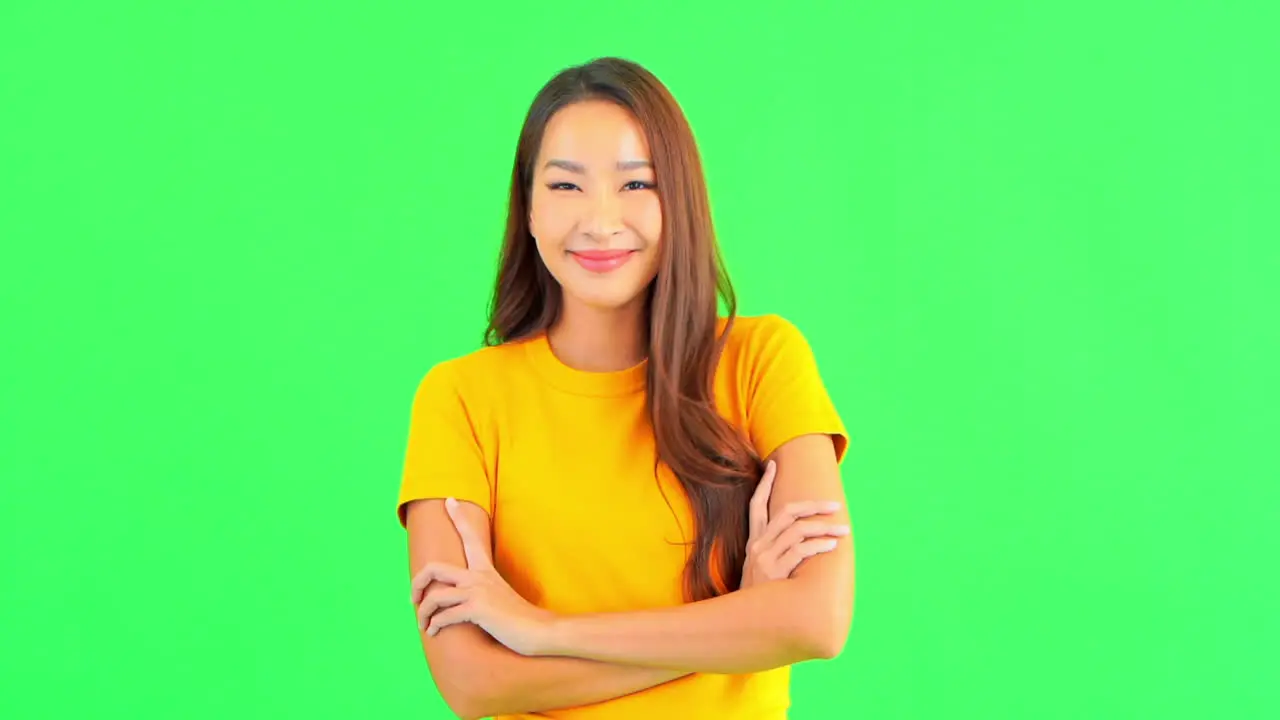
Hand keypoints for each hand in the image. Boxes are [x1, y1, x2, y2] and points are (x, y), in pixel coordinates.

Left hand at [410, 497, 556, 655]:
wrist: (538, 630)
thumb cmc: (519, 618)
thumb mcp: (499, 595)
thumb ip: (483, 591)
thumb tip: (463, 599)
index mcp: (485, 570)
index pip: (470, 537)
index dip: (458, 517)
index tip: (449, 500)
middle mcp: (479, 576)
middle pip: (435, 568)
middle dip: (417, 583)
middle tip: (413, 599)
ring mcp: (478, 592)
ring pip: (434, 596)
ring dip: (423, 613)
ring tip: (424, 625)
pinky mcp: (478, 609)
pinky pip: (445, 616)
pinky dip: (435, 625)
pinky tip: (436, 631)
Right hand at [741, 460, 848, 588]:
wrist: (746, 624)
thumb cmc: (761, 596)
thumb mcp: (761, 570)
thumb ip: (777, 552)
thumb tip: (803, 539)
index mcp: (754, 542)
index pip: (756, 505)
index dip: (765, 484)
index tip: (773, 465)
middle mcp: (757, 546)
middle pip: (786, 513)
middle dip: (813, 506)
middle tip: (835, 506)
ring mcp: (764, 559)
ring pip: (798, 531)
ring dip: (823, 528)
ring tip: (842, 531)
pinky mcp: (774, 573)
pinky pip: (800, 552)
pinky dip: (818, 547)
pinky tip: (831, 547)